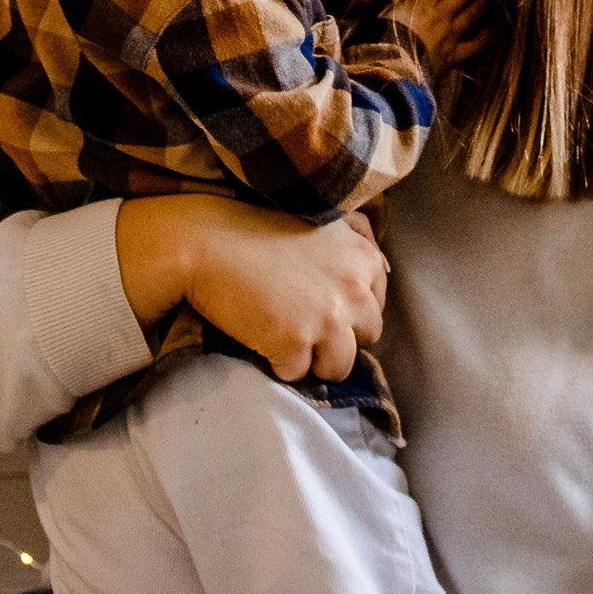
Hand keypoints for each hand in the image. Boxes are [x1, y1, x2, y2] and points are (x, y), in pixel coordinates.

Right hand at [115, 196, 386, 384]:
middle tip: (299, 318)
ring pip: (339, 366)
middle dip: (336, 335)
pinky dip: (277, 362)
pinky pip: (297, 374)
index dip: (348, 309)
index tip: (321, 302)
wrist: (205, 240)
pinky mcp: (296, 343)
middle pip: (366, 338)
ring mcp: (328, 319)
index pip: (378, 305)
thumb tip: (387, 267)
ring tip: (281, 332)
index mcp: (365, 259)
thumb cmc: (257, 226)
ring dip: (312, 357)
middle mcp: (355, 290)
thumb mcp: (321, 219)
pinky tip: (259, 335)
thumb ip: (357, 239)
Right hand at [390, 0, 488, 74]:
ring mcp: (449, 36)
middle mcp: (440, 14)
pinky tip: (491, 27)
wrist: (385, 70)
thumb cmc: (377, 37)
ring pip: (474, 12)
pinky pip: (476, 44)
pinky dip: (486, 34)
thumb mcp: (383, 7)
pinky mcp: (452, 56)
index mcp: (422, 0)